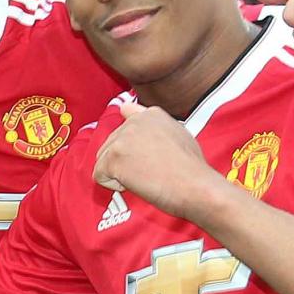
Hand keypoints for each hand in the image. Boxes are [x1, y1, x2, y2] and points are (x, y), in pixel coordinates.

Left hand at [92, 101, 222, 220]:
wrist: (194, 184)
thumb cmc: (190, 166)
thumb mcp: (177, 133)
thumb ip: (150, 123)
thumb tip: (125, 108)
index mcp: (151, 114)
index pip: (126, 118)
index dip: (131, 143)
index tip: (144, 154)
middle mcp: (135, 121)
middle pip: (111, 144)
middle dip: (125, 161)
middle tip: (151, 169)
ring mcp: (123, 138)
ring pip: (103, 160)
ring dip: (119, 173)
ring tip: (146, 175)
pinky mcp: (114, 157)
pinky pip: (99, 176)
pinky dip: (114, 185)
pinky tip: (137, 183)